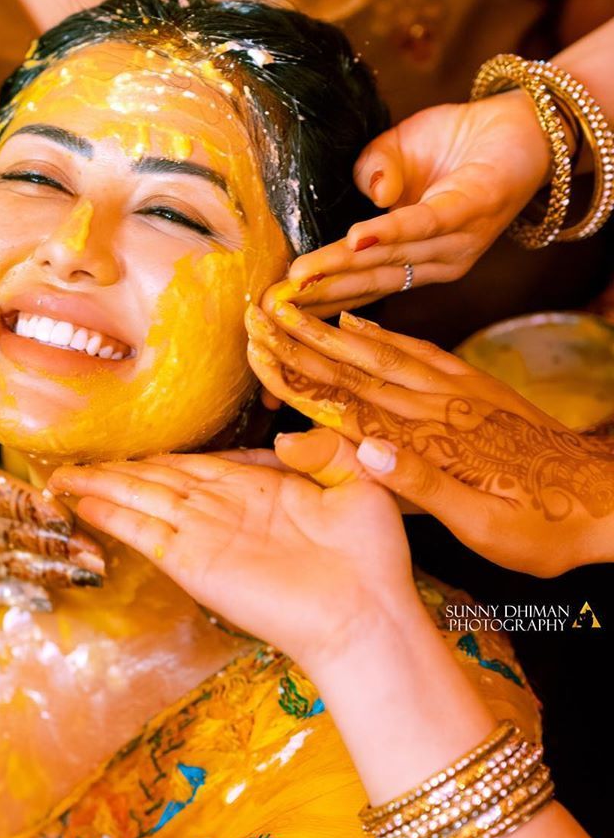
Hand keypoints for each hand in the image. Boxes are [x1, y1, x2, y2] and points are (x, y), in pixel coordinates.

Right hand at [50, 454, 412, 669]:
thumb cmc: (372, 557)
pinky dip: (113, 516)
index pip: (199, 467)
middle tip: (74, 463)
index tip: (130, 452)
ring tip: (64, 477)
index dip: (161, 458)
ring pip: (143, 500)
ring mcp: (206, 537)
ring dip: (102, 487)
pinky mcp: (194, 563)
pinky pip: (145, 532)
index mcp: (261, 491)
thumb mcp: (361, 483)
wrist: (367, 612)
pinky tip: (83, 503)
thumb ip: (323, 451)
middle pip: (158, 482)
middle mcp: (225, 512)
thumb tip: (278, 441)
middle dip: (116, 471)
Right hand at [246, 290, 613, 574]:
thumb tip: (366, 451)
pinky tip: (358, 326)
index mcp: (430, 441)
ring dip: (331, 333)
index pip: (348, 403)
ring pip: (380, 355)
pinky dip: (382, 337)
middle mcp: (438, 407)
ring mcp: (457, 393)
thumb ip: (423, 486)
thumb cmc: (540, 527)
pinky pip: (418, 353)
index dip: (299, 377)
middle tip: (258, 317)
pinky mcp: (474, 389)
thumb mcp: (481, 524)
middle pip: (354, 369)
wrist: (604, 503)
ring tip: (292, 310)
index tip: (258, 352)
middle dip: (301, 343)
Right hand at [283, 90, 549, 312]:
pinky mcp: (474, 209)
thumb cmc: (459, 143)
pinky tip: (357, 238)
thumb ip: (371, 170)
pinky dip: (390, 232)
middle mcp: (436, 264)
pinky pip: (426, 224)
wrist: (526, 121)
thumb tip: (372, 192)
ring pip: (390, 260)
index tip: (273, 310)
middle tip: (274, 307)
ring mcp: (457, 243)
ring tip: (301, 277)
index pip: (359, 287)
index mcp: (415, 260)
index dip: (317, 298)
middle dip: (318, 296)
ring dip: (343, 268)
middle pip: (369, 284)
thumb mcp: (397, 152)